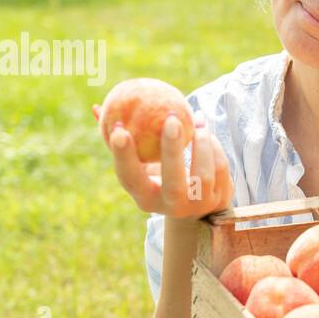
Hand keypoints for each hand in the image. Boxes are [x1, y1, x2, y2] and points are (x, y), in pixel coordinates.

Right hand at [94, 104, 232, 218]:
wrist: (196, 209)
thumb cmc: (159, 177)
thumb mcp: (140, 164)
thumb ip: (122, 141)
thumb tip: (97, 108)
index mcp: (145, 198)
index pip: (131, 179)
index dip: (124, 156)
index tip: (119, 127)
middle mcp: (172, 207)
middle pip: (174, 180)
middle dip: (172, 149)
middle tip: (171, 117)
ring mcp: (199, 206)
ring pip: (204, 174)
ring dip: (202, 142)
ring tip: (197, 118)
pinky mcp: (221, 200)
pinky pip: (221, 169)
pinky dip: (215, 147)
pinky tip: (206, 131)